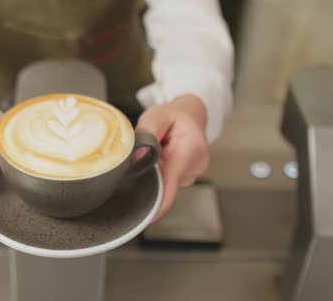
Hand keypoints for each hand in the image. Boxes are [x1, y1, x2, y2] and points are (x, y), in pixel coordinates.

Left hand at [136, 94, 209, 221]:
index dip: (159, 202)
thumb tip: (137, 157)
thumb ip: (147, 133)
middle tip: (139, 160)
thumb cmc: (173, 116)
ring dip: (155, 173)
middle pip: (166, 186)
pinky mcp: (187, 178)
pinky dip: (160, 173)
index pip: (172, 183)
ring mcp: (193, 174)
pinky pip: (169, 181)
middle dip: (149, 180)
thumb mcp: (157, 116)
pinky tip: (160, 159)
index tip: (147, 217)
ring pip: (166, 184)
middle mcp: (195, 166)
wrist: (190, 115)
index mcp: (189, 150)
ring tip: (156, 152)